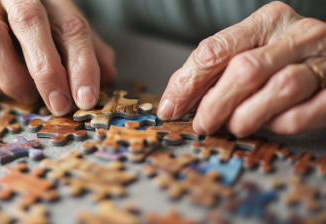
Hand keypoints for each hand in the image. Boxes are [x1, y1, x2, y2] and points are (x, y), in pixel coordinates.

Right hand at [0, 0, 115, 115]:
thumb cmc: (35, 19)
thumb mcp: (64, 26)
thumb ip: (87, 48)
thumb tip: (109, 75)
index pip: (71, 26)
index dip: (82, 64)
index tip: (86, 98)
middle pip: (29, 22)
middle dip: (47, 71)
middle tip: (59, 105)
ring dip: (13, 81)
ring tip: (27, 92)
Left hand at [157, 1, 325, 136]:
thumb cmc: (287, 56)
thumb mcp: (252, 49)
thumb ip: (218, 69)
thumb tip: (176, 100)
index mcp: (268, 20)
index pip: (215, 50)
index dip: (187, 83)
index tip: (171, 106)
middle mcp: (298, 35)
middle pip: (244, 70)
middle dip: (214, 103)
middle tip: (202, 123)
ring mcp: (324, 60)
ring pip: (279, 88)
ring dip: (246, 116)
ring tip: (234, 126)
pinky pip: (303, 112)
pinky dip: (279, 123)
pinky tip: (269, 122)